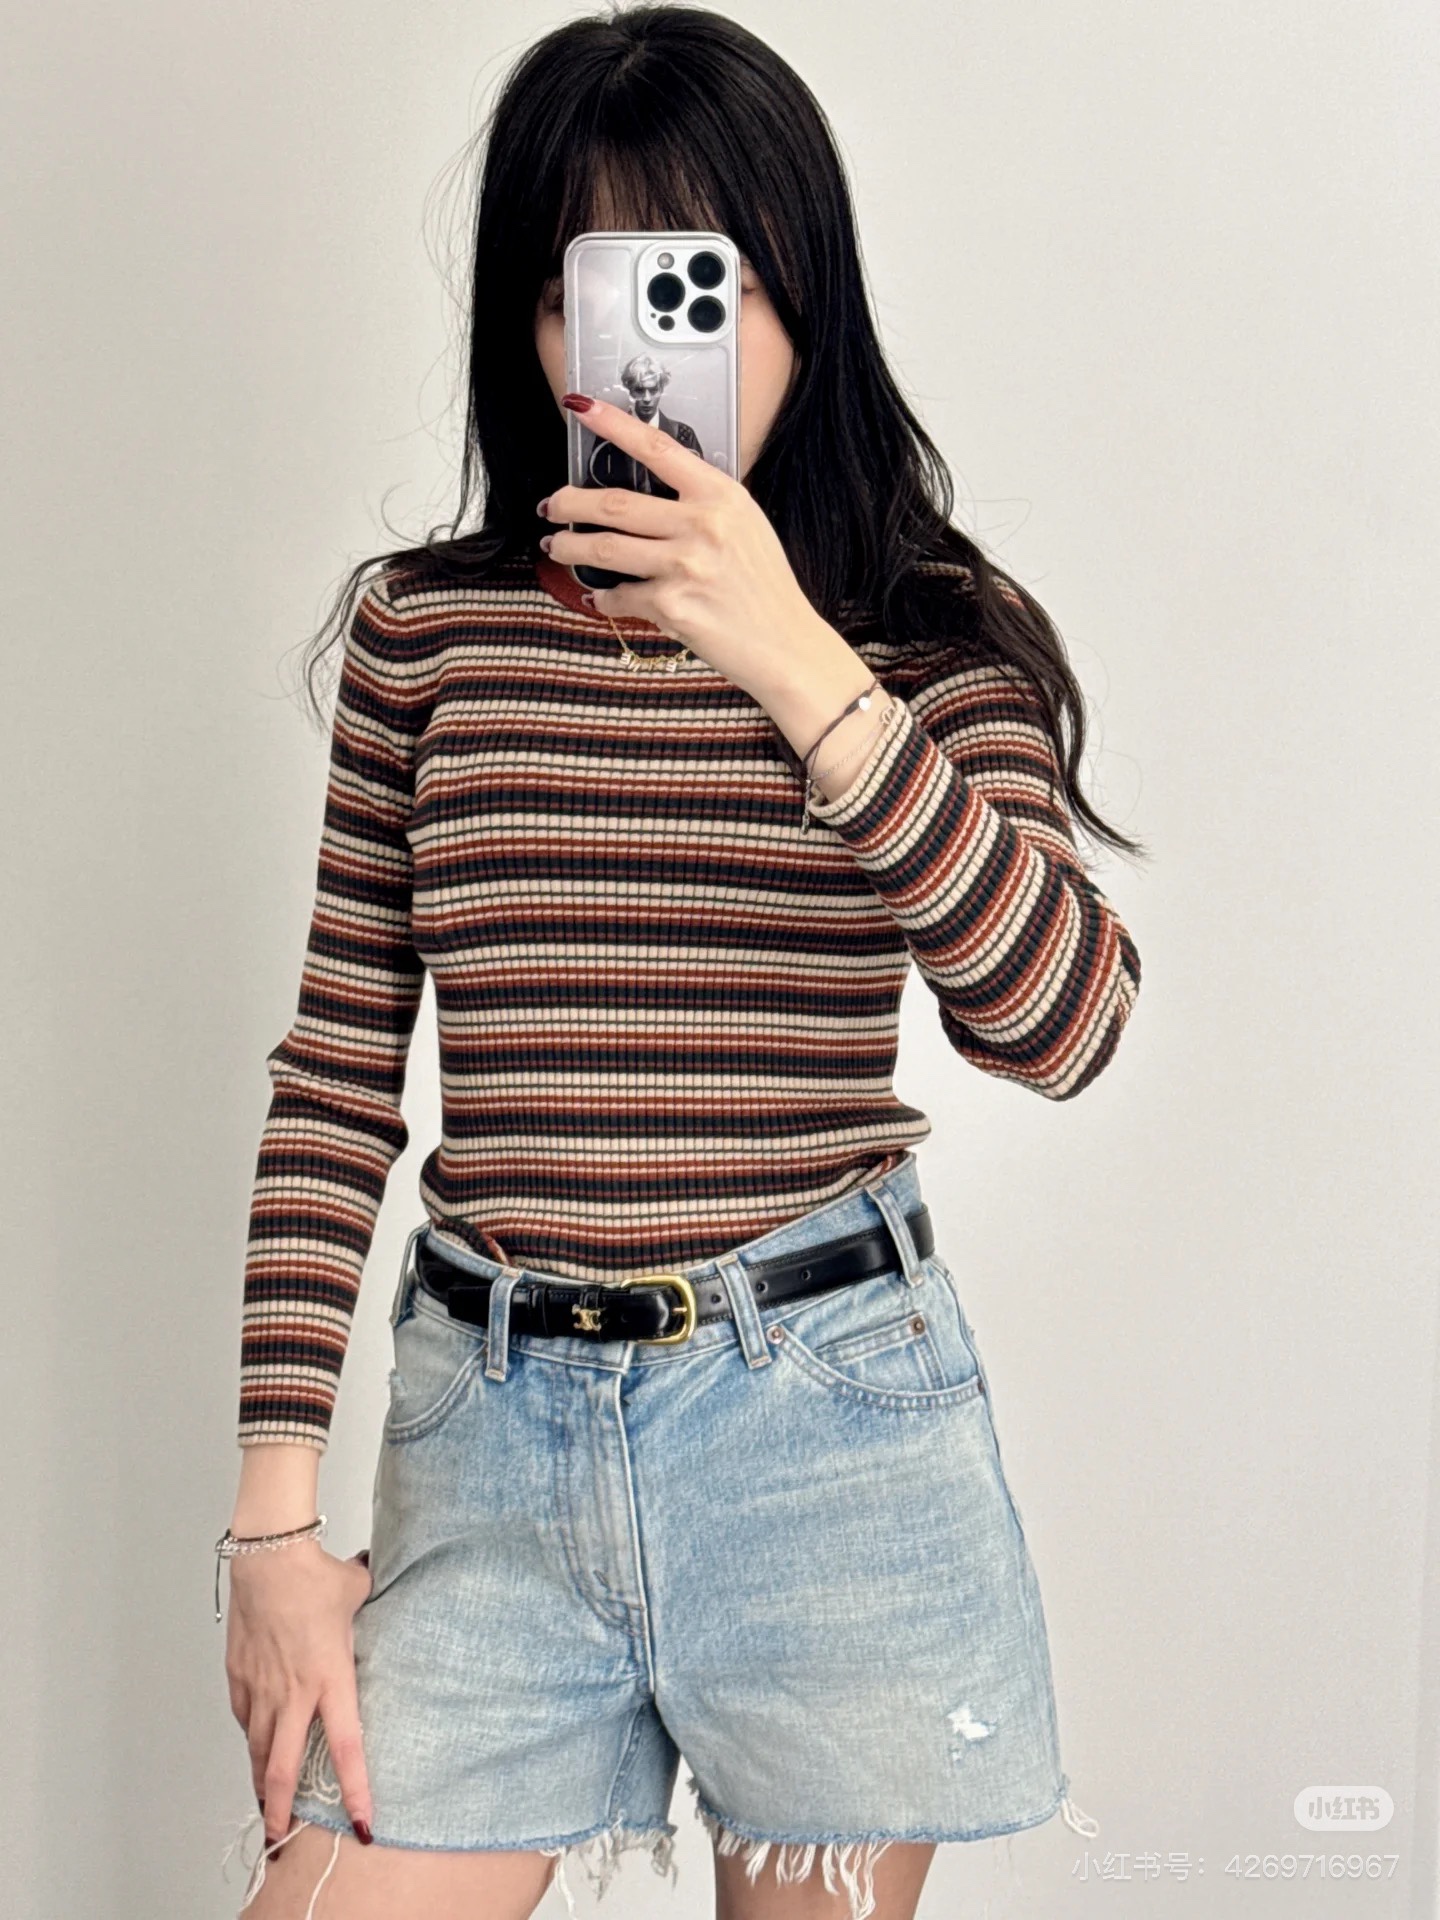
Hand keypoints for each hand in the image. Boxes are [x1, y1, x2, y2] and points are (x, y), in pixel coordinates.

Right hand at [224, 1542, 374, 1850]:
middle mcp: (294, 1693)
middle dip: (282, 1810)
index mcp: (331, 1678)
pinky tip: (255, 1744)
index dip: (356, 1791)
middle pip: (283, 1769)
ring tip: (266, 1805)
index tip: (361, 1823)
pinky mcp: (239, 1676)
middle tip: (283, 1837)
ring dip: (261, 1782)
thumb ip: (373, 1610)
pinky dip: (250, 1736)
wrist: (270, 1556)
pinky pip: (244, 1718)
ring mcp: (262, 1687)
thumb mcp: (358, 1595)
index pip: (346, 1748)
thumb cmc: (315, 1575)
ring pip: (258, 1750)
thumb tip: (383, 1595)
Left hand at [540, 392, 837, 698]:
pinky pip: (618, 596)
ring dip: (570, 548)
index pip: (657, 448)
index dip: (612, 424)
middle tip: (552, 505)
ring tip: (558, 547)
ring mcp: (684, 566)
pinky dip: (604, 598)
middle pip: (614, 503)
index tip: (581, 407)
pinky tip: (601, 597)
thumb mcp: (745, 525)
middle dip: (569, 503)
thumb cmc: (764, 587)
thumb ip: (702, 503)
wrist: (785, 644)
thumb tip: (650, 491)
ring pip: (604, 549)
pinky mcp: (671, 607)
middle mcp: (702, 526)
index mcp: (721, 496)